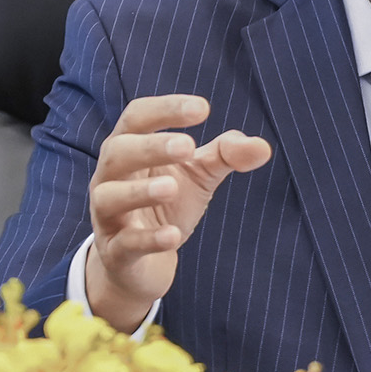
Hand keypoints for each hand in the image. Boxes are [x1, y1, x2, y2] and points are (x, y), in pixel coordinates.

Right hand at [85, 94, 272, 331]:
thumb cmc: (167, 204)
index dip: (166, 109)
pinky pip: (124, 244)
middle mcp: (110, 177)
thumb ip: (226, 156)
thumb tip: (263, 147)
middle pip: (118, 152)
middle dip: (151, 147)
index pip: (138, 117)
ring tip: (172, 187)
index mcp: (129, 148)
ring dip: (139, 191)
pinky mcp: (114, 253)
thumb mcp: (199, 175)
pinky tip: (173, 235)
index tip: (202, 109)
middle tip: (188, 147)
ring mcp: (107, 216)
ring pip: (109, 197)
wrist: (144, 262)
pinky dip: (147, 239)